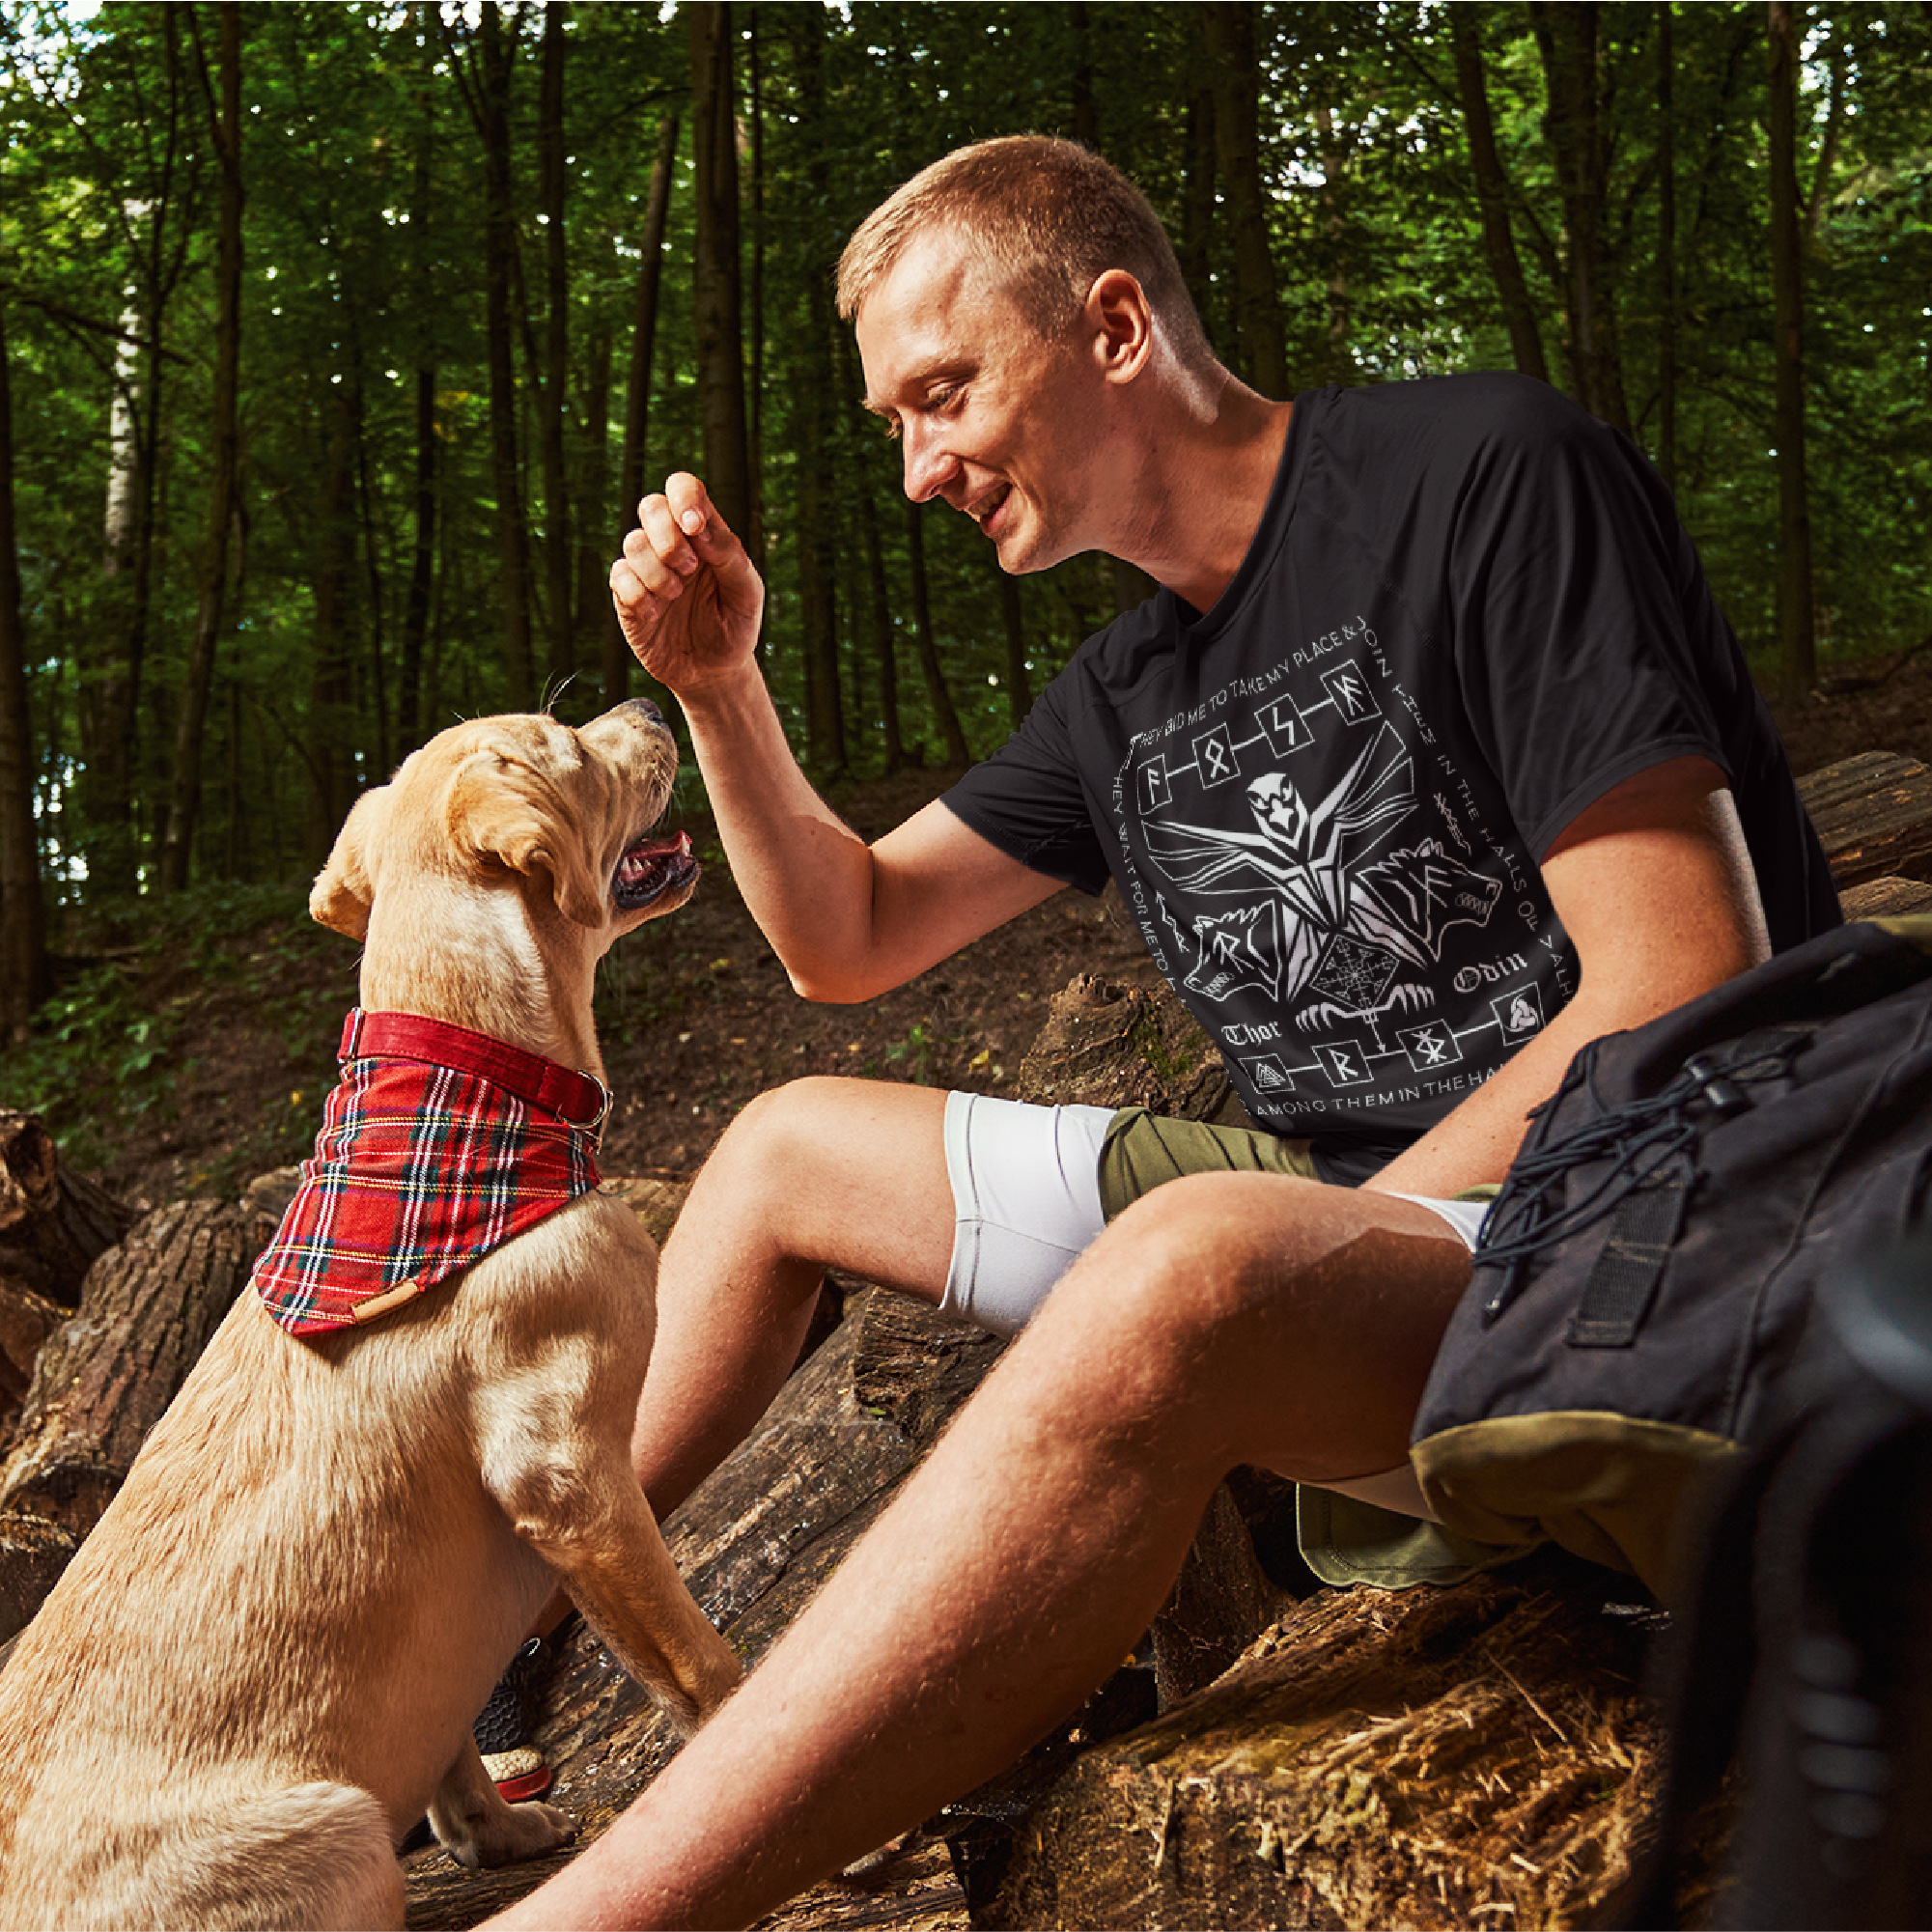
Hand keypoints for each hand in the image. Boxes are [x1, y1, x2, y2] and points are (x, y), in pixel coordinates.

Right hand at [609, 474, 765, 697]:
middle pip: (651, 505)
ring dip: (658, 572)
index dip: (684, 498)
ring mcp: (647, 568)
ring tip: (676, 597)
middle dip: (669, 537)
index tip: (695, 527)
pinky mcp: (627, 596)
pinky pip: (619, 576)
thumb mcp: (747, 592)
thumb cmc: (734, 626)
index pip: (683, 488)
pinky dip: (639, 595)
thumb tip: (698, 528)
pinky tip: (658, 614)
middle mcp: (671, 544)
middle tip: (690, 569)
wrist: (715, 672)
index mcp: (703, 533)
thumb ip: (730, 555)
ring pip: (633, 542)